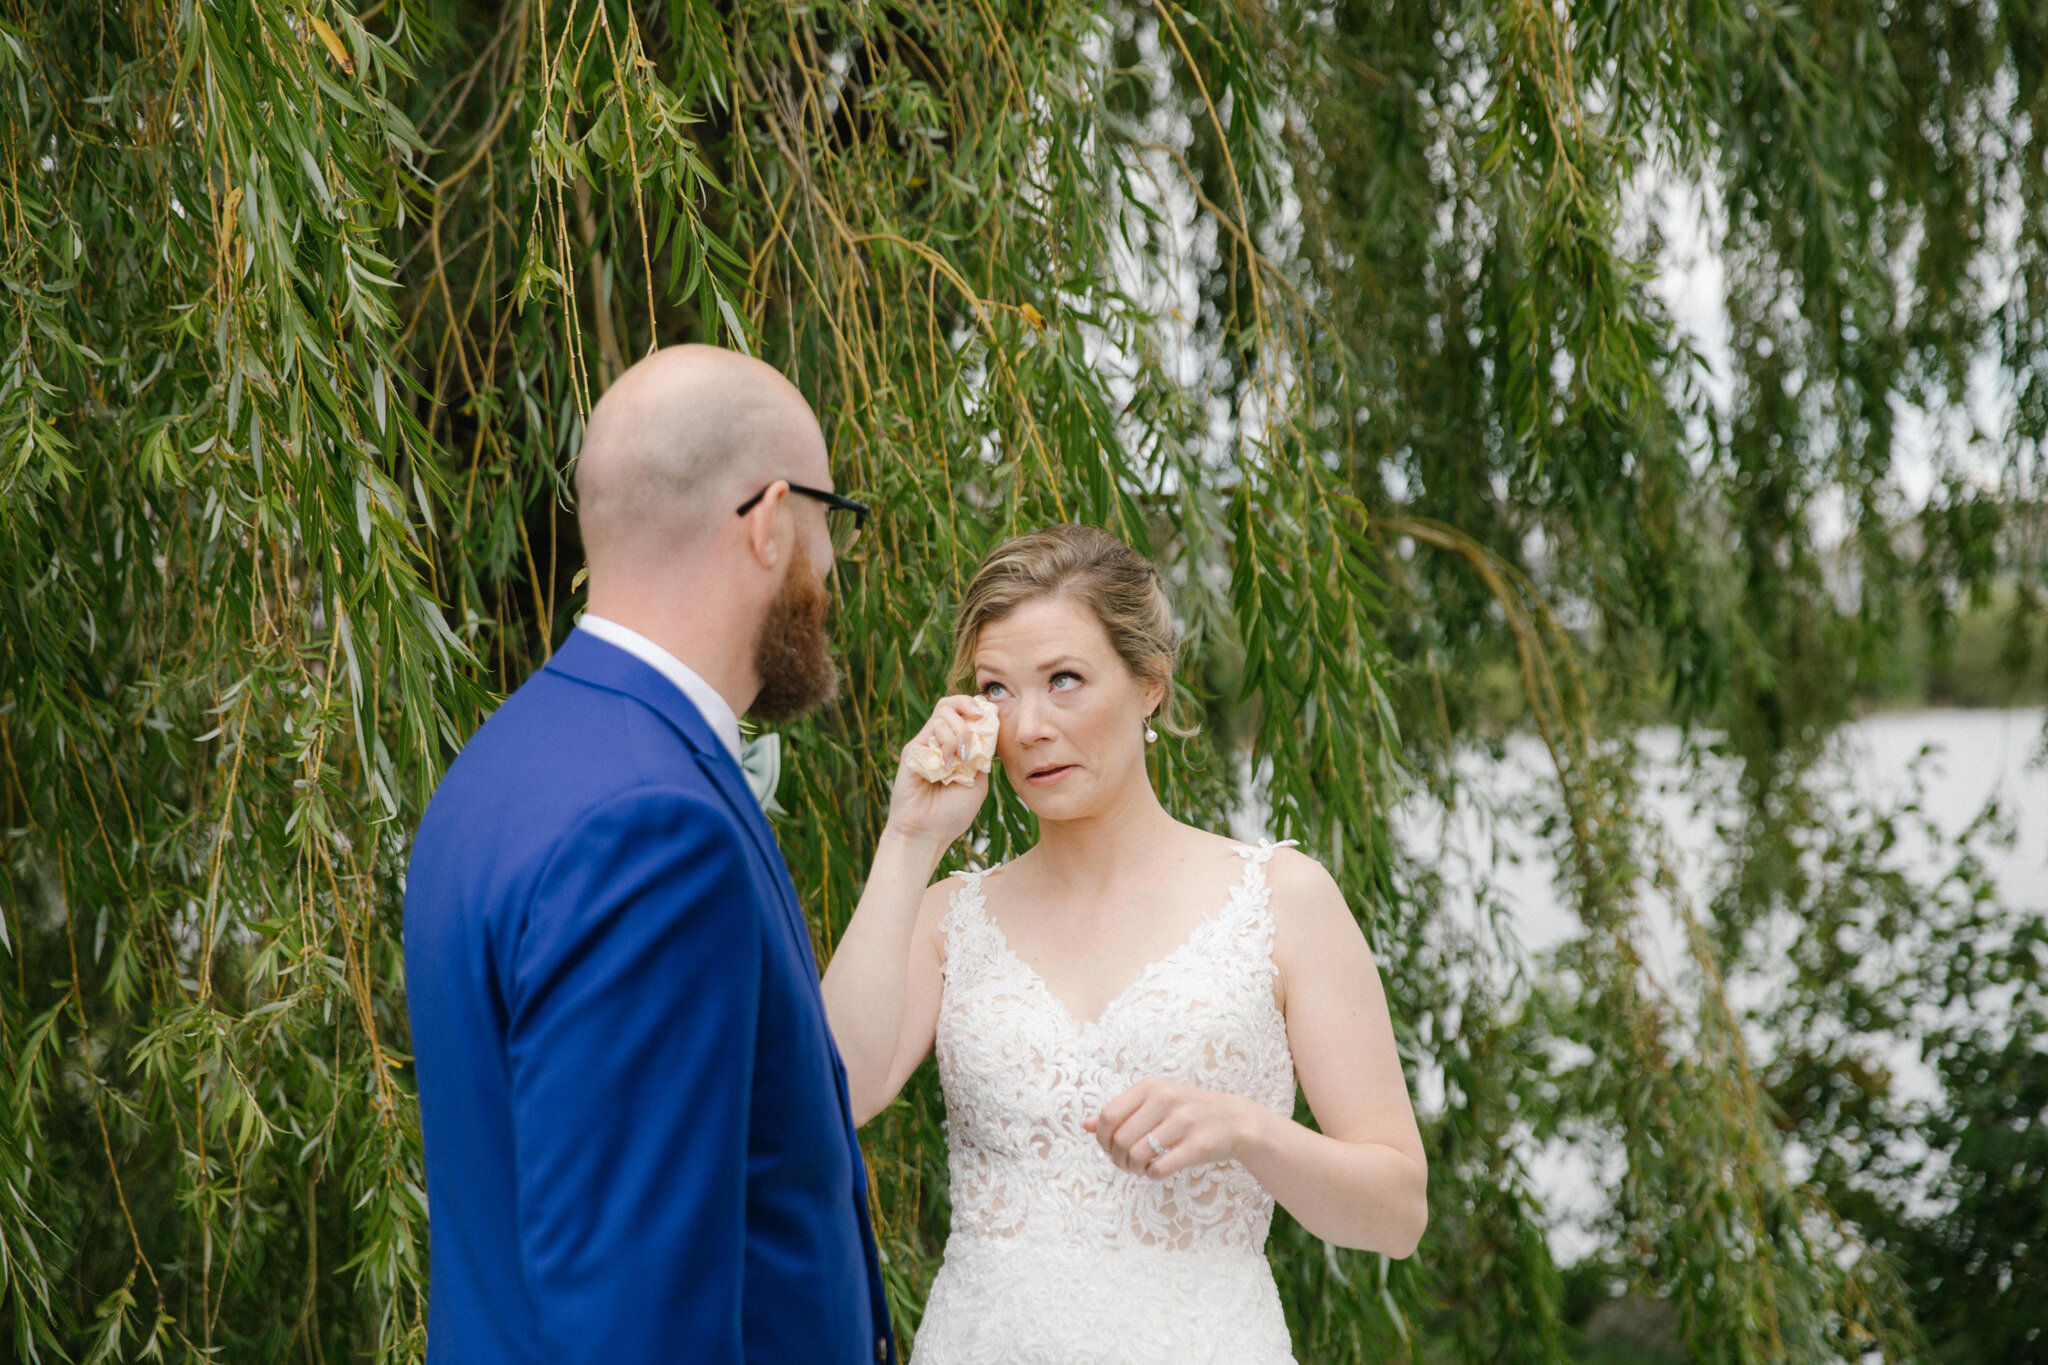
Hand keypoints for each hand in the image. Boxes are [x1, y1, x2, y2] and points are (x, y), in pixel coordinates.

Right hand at [883, 695, 992, 852]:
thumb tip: (989, 731)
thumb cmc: (952, 813)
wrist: (926, 834)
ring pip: (944, 712)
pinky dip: (946, 742)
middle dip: (969, 705)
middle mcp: (940, 742)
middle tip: (980, 719)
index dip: (980, 709)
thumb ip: (982, 756)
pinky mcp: (913, 749)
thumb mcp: (978, 782)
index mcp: (957, 748)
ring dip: (959, 731)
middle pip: (952, 703)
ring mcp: (926, 744)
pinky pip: (932, 728)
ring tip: (961, 758)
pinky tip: (947, 766)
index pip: (966, 714)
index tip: (994, 716)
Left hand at [1084, 1077, 1261, 1179]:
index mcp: (1151, 1087)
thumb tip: (1085, 1125)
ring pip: (1138, 1156)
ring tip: (1142, 1167)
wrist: (1236, 1120)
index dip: (1103, 1139)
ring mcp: (1184, 1122)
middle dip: (1119, 1159)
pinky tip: (1158, 1170)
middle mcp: (1166, 1099)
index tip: (1111, 1149)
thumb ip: (1122, 1112)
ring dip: (1135, 1169)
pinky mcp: (1198, 1145)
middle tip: (1128, 1164)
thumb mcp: (1155, 1103)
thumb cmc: (1188, 1112)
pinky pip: (1159, 1169)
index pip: (1109, 1116)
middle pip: (1121, 1140)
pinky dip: (1152, 1175)